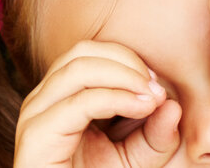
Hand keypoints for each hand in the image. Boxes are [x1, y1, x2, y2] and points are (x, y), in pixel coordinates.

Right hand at [14, 41, 181, 167]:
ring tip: (152, 98)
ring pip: (79, 68)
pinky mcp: (37, 136)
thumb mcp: (136, 158)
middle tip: (156, 89)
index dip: (128, 60)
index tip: (158, 86)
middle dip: (126, 62)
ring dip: (124, 76)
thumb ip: (156, 135)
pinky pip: (80, 103)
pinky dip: (116, 98)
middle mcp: (42, 100)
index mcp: (59, 97)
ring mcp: (35, 116)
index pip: (90, 53)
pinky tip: (141, 108)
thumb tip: (174, 105)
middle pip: (82, 52)